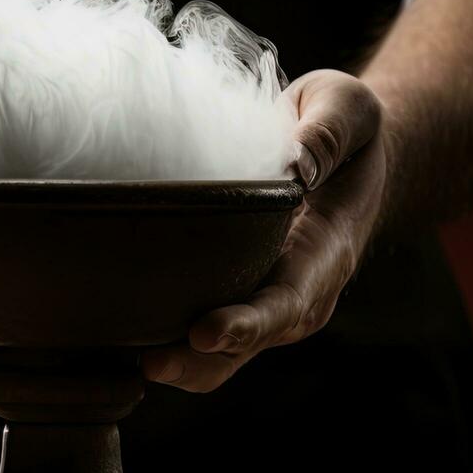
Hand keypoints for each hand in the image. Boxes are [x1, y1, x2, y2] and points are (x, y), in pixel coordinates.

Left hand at [141, 69, 385, 391]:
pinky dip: (164, 340)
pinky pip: (200, 330)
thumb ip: (328, 132)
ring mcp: (264, 298)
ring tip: (127, 362)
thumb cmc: (347, 128)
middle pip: (247, 345)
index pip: (288, 302)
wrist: (353, 154)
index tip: (207, 332)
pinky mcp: (235, 291)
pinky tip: (118, 342)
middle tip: (153, 364)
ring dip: (179, 363)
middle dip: (200, 361)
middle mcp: (297, 291)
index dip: (248, 324)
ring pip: (220, 353)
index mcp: (326, 254)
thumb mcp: (349, 108)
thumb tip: (297, 163)